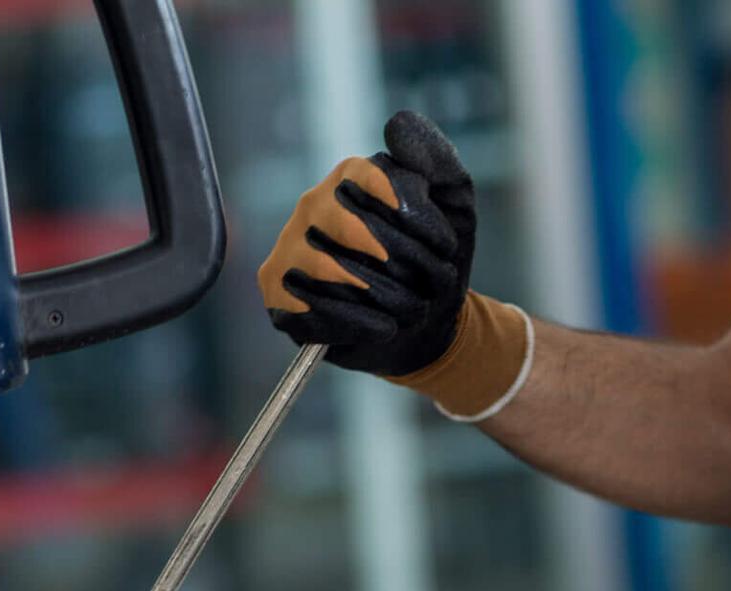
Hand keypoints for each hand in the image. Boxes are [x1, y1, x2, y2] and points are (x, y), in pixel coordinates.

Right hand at [258, 112, 529, 418]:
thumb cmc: (433, 262)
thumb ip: (437, 162)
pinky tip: (384, 327)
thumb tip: (396, 123)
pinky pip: (309, 305)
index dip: (418, 220)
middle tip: (433, 284)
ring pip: (331, 267)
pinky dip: (356, 322)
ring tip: (412, 309)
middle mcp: (313, 205)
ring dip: (385, 295)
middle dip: (405, 262)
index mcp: (350, 177)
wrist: (422, 327)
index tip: (446, 249)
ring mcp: (289, 247)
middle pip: (354, 227)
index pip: (377, 182)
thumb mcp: (453, 209)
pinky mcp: (277, 291)